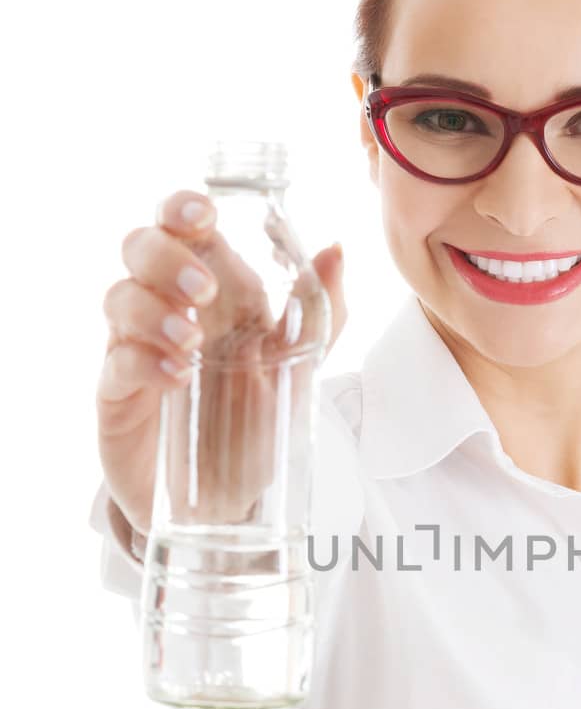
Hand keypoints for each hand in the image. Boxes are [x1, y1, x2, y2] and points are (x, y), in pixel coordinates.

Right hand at [96, 189, 346, 536]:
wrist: (226, 500)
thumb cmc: (255, 422)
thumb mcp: (299, 370)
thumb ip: (320, 314)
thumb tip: (336, 249)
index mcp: (213, 291)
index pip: (181, 226)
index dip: (181, 208)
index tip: (204, 215)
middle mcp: (167, 308)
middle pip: (140, 248)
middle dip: (166, 256)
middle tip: (204, 289)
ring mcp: (136, 348)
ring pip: (119, 298)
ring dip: (154, 311)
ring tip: (192, 342)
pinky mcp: (117, 395)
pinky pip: (115, 363)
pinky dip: (142, 361)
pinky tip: (174, 375)